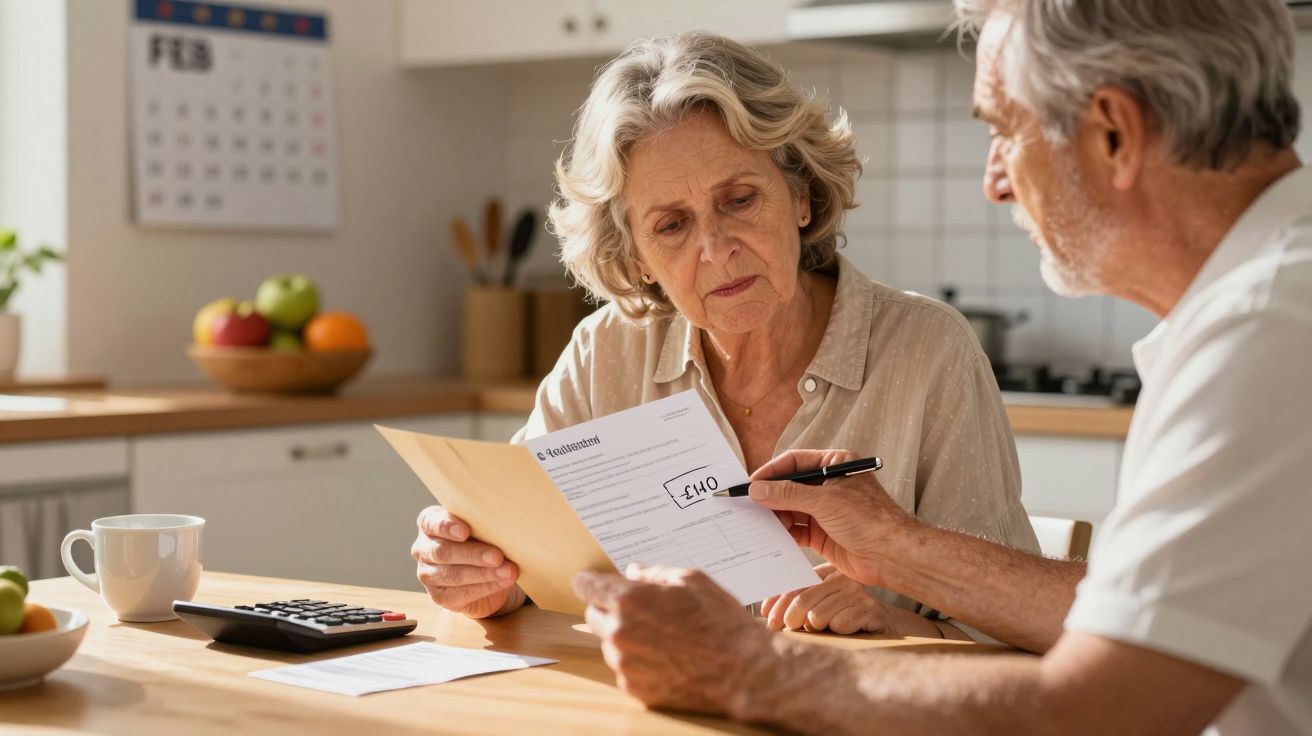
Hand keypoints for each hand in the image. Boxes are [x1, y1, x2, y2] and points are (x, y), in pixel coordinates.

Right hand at [411, 506, 522, 618]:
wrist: (487, 571)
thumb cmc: (482, 539)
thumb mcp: (481, 527)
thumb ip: (483, 523)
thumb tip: (504, 524)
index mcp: (429, 523)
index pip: (430, 522)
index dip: (446, 526)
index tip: (465, 531)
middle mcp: (423, 549)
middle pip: (443, 552)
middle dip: (473, 554)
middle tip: (497, 556)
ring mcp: (428, 574)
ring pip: (453, 575)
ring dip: (483, 574)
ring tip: (508, 572)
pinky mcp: (440, 596)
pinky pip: (461, 594)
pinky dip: (485, 588)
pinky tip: (502, 582)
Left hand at [573, 565, 773, 716]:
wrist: (743, 670)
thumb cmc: (721, 621)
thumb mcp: (692, 581)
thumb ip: (654, 574)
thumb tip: (632, 572)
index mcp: (629, 600)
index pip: (586, 586)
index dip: (590, 582)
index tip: (592, 584)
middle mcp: (619, 632)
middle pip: (593, 616)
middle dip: (610, 610)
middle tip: (640, 611)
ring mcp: (625, 664)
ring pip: (610, 645)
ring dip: (626, 638)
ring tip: (663, 638)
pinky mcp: (635, 688)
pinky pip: (626, 670)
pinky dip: (639, 663)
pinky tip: (667, 659)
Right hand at [749, 449, 915, 586]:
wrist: (893, 556)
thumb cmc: (869, 519)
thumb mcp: (825, 501)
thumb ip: (788, 495)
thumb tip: (757, 490)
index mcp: (835, 465)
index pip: (794, 461)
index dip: (770, 471)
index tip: (750, 483)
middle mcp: (829, 485)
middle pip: (789, 486)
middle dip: (769, 495)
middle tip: (745, 505)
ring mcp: (825, 510)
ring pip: (790, 509)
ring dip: (774, 516)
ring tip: (754, 523)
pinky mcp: (822, 534)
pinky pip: (796, 530)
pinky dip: (783, 533)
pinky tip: (769, 537)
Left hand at [760, 563, 890, 633]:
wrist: (886, 624)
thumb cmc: (846, 615)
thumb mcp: (820, 604)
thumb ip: (796, 602)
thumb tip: (766, 612)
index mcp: (827, 572)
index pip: (795, 585)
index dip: (778, 604)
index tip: (769, 621)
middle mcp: (842, 578)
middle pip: (803, 600)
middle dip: (791, 619)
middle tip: (790, 630)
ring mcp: (858, 592)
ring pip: (818, 616)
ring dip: (815, 629)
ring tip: (824, 630)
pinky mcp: (870, 610)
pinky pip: (840, 625)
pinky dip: (837, 632)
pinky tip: (845, 631)